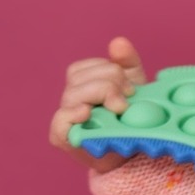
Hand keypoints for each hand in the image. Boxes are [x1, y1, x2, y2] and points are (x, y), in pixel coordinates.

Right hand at [50, 37, 147, 159]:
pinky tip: (87, 113)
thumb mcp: (135, 85)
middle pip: (79, 78)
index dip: (108, 71)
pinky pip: (59, 121)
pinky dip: (72, 114)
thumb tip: (117, 42)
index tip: (129, 88)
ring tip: (119, 109)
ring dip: (99, 96)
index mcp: (82, 85)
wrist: (134, 152)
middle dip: (109, 83)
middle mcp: (70, 99)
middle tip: (127, 100)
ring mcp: (65, 117)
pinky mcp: (63, 137)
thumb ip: (127, 62)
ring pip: (72, 94)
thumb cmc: (131, 117)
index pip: (84, 68)